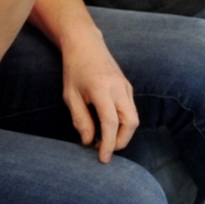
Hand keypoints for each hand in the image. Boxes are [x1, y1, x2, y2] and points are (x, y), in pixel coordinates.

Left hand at [56, 28, 140, 161]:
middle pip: (131, 123)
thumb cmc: (74, 69)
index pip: (111, 123)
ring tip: (105, 140)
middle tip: (105, 151)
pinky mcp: (128, 87)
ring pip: (134, 118)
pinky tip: (109, 126)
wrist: (86, 44)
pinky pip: (131, 110)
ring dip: (124, 133)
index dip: (108, 144)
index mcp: (102, 90)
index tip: (103, 158)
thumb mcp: (70, 96)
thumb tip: (89, 141)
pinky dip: (124, 123)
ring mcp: (126, 87)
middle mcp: (119, 89)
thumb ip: (80, 120)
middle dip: (121, 142)